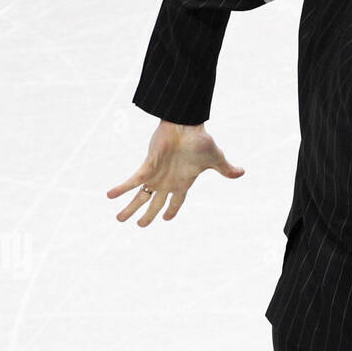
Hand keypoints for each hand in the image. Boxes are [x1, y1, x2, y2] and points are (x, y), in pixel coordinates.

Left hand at [106, 122, 244, 225]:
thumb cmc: (200, 140)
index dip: (171, 211)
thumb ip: (226, 169)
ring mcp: (156, 175)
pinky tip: (109, 195)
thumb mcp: (216, 159)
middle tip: (139, 225)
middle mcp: (167, 182)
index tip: (166, 219)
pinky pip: (132, 182)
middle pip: (155, 204)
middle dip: (147, 216)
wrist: (187, 124)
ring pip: (140, 197)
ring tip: (119, 219)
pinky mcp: (147, 167)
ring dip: (130, 208)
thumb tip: (242, 172)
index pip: (176, 202)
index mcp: (182, 182)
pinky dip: (121, 188)